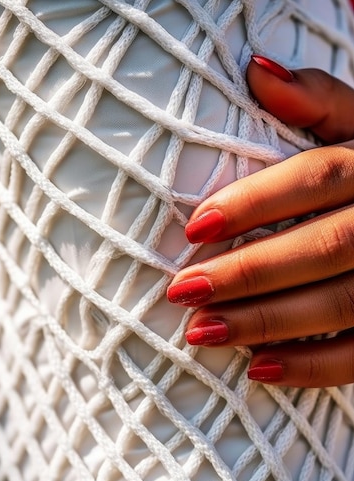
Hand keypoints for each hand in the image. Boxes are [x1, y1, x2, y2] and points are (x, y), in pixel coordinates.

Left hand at [167, 56, 353, 387]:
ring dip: (267, 322)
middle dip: (250, 272)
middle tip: (184, 291)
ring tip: (203, 333)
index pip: (318, 176)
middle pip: (324, 245)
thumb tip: (256, 70)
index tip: (194, 228)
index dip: (256, 201)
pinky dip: (313, 367)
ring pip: (341, 302)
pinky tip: (258, 369)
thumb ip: (321, 102)